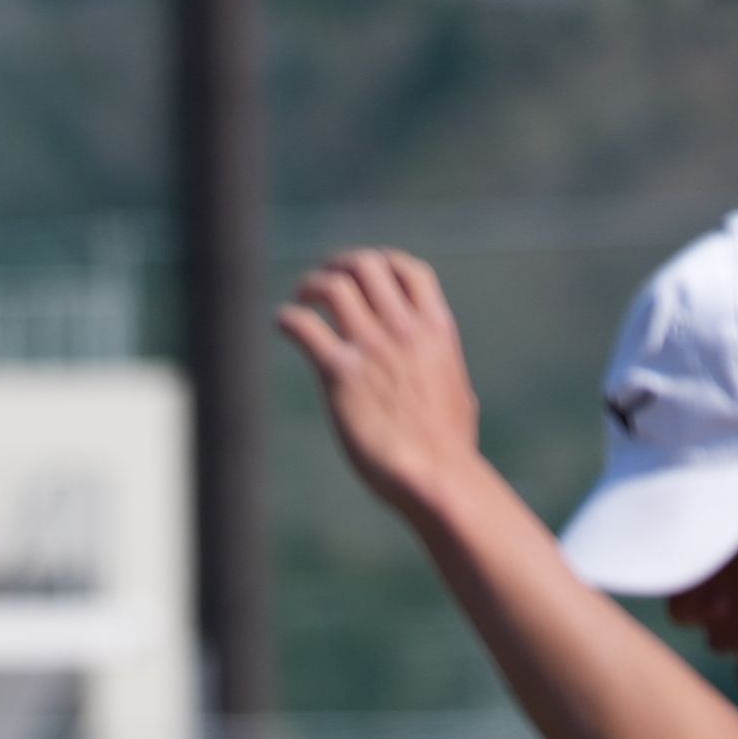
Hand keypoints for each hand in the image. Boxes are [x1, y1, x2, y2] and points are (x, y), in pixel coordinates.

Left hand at [278, 248, 491, 521]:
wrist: (436, 475)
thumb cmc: (448, 448)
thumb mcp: (455, 390)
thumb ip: (440, 368)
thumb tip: (439, 375)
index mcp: (436, 329)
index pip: (409, 271)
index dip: (381, 263)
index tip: (360, 275)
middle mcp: (404, 329)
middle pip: (368, 265)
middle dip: (339, 266)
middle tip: (321, 283)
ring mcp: (373, 348)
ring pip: (335, 286)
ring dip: (311, 286)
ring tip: (299, 300)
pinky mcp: (341, 374)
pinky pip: (305, 327)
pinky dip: (288, 318)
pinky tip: (281, 324)